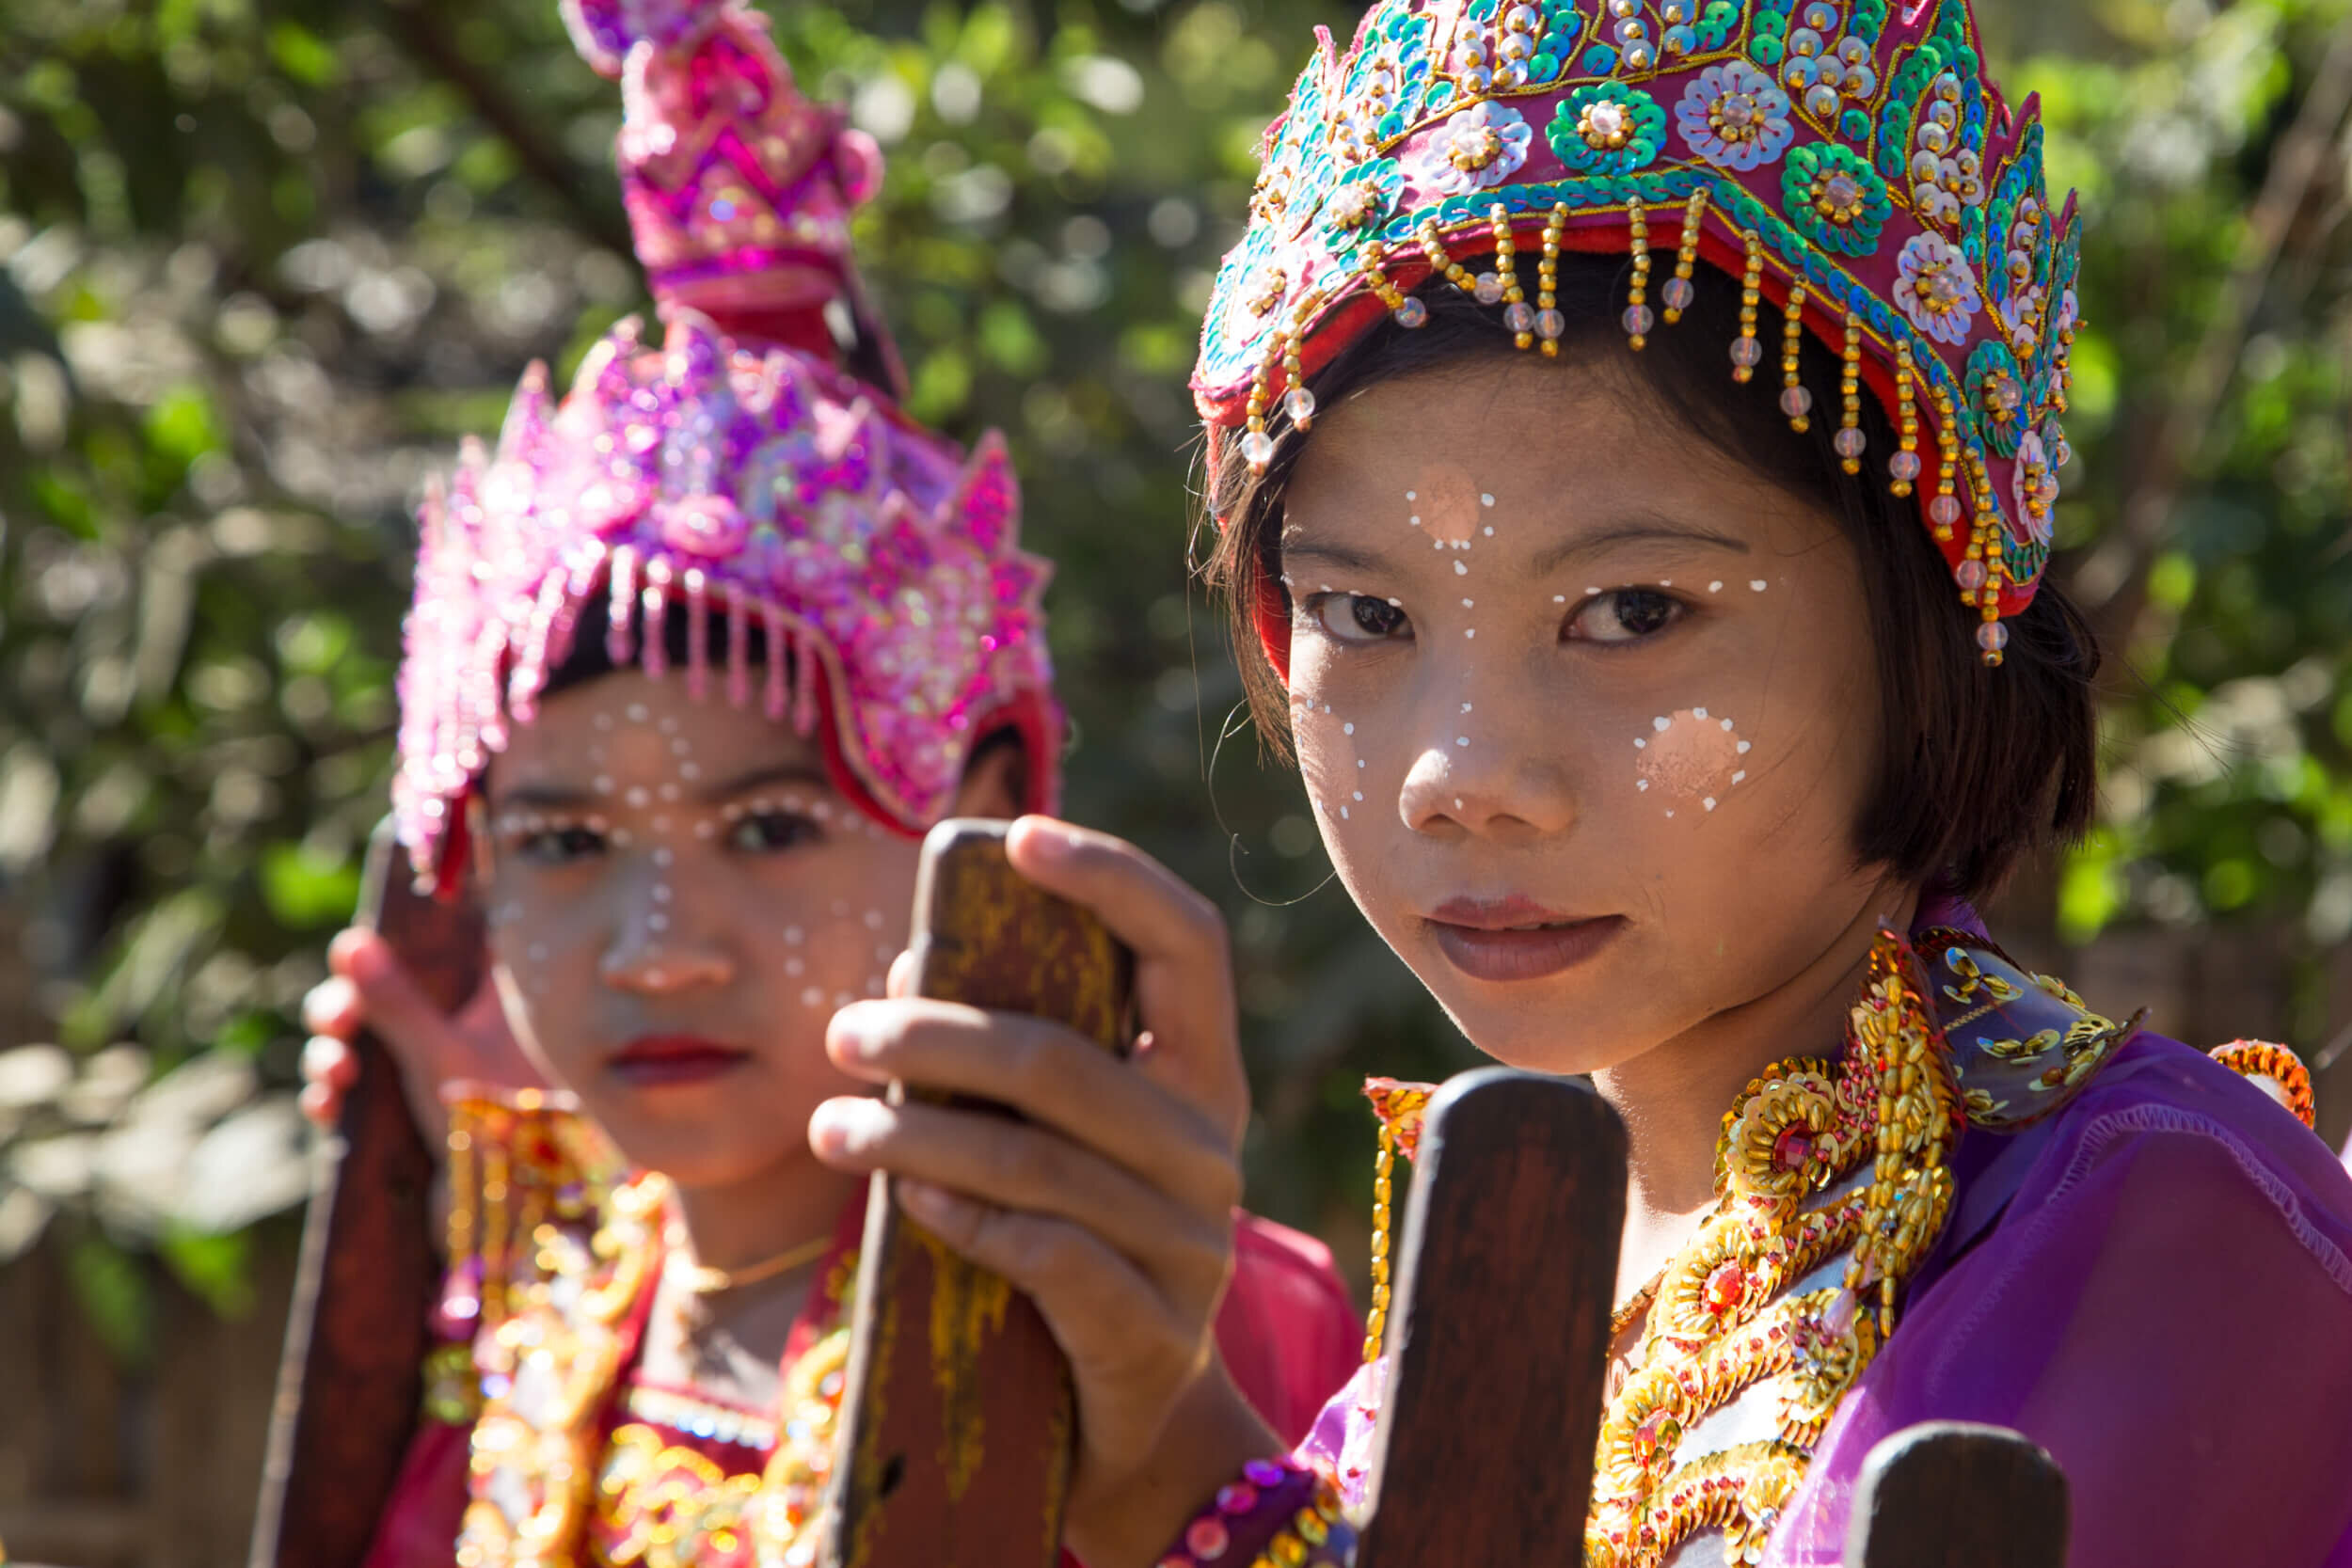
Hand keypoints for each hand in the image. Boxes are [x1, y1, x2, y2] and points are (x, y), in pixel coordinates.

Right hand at [299, 926, 543, 1134]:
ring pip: (365, 1043)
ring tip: (334, 1077)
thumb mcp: (442, 1053)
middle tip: (335, 1024)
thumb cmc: (499, 1122)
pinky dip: (338, 1095)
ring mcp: (434, 1068)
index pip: (439, 941)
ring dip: (334, 1054)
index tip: (352, 949)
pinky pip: (360, 1092)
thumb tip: (350, 942)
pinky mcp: (411, 1111)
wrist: (514, 1210)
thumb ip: (396, 1000)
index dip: (394, 940)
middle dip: (345, 1008)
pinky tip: (326, 1109)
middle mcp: (464, 1023)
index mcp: (491, 993)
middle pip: (385, 992)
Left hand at [808, 817, 1275, 1565]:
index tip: (1015, 836)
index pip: (1185, 939)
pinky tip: (907, 1202)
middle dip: (937, 1035)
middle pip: (1065, 1056)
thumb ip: (1007, 1049)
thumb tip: (901, 969)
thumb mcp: (1059, 1135)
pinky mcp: (1147, 1323)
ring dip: (913, 1133)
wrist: (1131, 1415)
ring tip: (831, 1128)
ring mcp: (1189, 1238)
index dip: (1110, 875)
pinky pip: (1044, 1250)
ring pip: (1034, 1158)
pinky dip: (962, 1217)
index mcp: (1200, 1068)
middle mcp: (1210, 1142)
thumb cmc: (1076, 1239)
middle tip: (841, 1032)